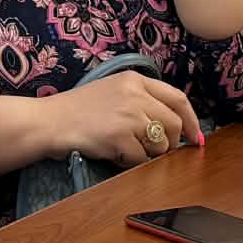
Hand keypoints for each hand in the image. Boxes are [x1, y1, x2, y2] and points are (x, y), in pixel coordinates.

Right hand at [39, 71, 201, 167]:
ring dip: (147, 153)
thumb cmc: (75, 110)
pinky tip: (112, 154)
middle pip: (173, 123)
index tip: (195, 137)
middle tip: (157, 151)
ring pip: (160, 144)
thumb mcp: (111, 90)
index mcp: (134, 80)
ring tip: (125, 149)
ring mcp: (129, 115)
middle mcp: (135, 94)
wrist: (48, 122)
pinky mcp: (120, 136)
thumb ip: (140, 100)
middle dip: (170, 142)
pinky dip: (129, 162)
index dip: (191, 120)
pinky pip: (141, 159)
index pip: (177, 98)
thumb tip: (173, 124)